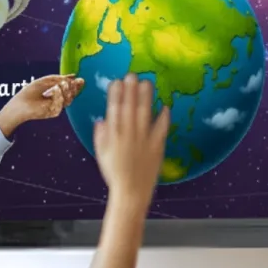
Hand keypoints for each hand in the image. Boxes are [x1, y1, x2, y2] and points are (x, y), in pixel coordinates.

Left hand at [0, 74, 83, 135]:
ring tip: (61, 83)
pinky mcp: (53, 112)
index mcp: (57, 94)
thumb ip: (59, 78)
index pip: (70, 90)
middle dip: (73, 87)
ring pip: (68, 99)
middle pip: (72, 95)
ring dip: (66, 90)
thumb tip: (74, 76)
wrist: (19, 104)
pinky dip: (58, 95)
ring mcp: (56, 108)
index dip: (76, 84)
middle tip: (72, 81)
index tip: (80, 79)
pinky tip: (54, 89)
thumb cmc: (29, 93)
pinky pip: (60, 103)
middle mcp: (58, 102)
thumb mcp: (46, 81)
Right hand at [92, 75, 169, 199]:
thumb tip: (101, 120)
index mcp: (113, 136)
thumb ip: (101, 136)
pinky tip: (165, 106)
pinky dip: (163, 118)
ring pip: (144, 114)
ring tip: (147, 83)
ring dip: (146, 98)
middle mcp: (128, 135)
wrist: (131, 192)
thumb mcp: (102, 155)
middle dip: (130, 90)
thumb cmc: (115, 174)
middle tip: (132, 75)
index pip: (114, 110)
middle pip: (129, 108)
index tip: (117, 82)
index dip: (115, 95)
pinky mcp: (156, 147)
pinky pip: (161, 129)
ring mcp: (143, 140)